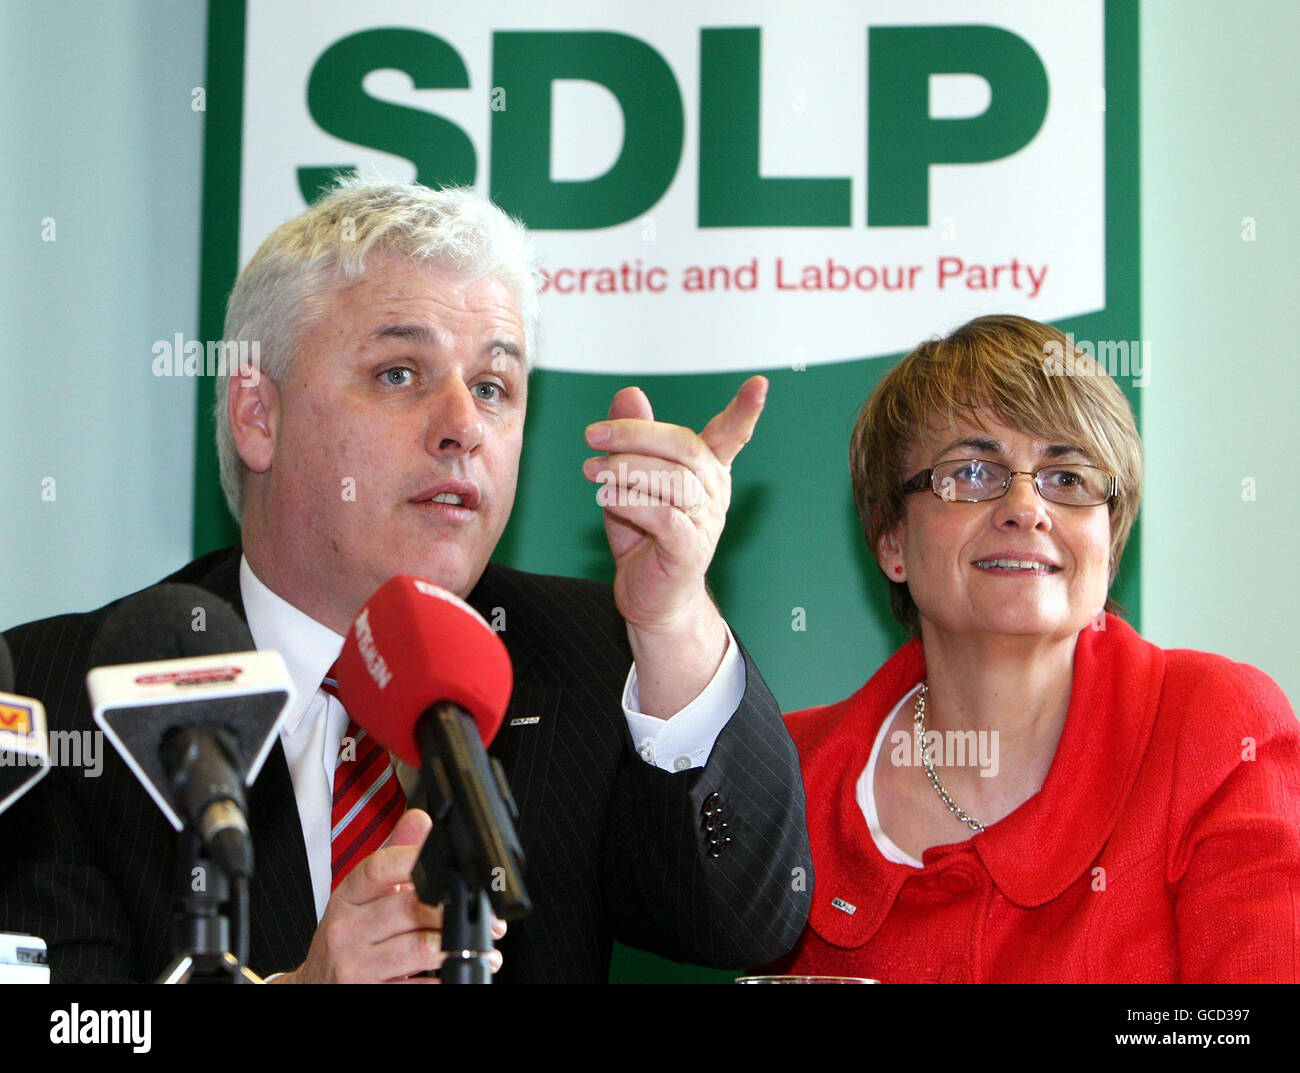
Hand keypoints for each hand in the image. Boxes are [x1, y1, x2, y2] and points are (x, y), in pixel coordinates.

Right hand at [271, 809, 506, 982]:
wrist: (311, 990)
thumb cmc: (344, 938)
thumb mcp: (359, 897)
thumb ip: (393, 858)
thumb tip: (422, 821)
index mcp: (347, 897)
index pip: (380, 868)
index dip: (418, 859)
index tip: (453, 865)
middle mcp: (347, 931)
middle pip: (411, 908)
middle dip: (456, 910)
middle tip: (489, 916)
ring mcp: (356, 967)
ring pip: (419, 948)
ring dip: (460, 946)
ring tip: (486, 948)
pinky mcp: (370, 995)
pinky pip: (418, 987)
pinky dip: (445, 978)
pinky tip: (459, 971)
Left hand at [582, 375, 767, 633]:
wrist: (650, 597)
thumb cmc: (644, 536)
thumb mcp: (631, 479)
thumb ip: (633, 438)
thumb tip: (629, 393)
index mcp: (707, 469)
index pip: (731, 435)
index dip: (745, 411)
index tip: (760, 384)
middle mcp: (712, 492)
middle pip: (685, 447)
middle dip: (635, 434)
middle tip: (594, 435)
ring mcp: (705, 522)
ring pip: (672, 480)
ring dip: (626, 469)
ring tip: (592, 471)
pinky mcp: (689, 550)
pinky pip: (663, 516)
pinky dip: (631, 501)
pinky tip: (606, 498)